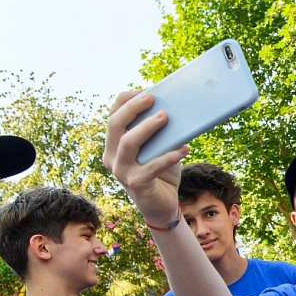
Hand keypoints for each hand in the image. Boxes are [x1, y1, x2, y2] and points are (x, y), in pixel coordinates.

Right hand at [103, 90, 187, 225]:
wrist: (163, 204)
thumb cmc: (161, 172)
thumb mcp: (159, 148)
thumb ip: (160, 133)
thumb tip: (175, 109)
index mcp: (114, 145)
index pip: (112, 116)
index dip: (125, 101)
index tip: (143, 90)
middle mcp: (112, 157)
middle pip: (115, 125)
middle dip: (132, 108)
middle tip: (151, 97)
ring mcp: (121, 172)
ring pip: (127, 143)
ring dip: (146, 127)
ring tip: (165, 117)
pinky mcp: (136, 185)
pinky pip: (151, 167)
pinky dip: (168, 156)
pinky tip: (184, 149)